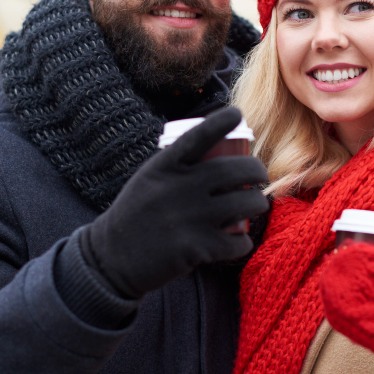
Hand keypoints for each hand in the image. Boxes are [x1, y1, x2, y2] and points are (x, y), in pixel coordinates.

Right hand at [82, 108, 269, 298]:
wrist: (112, 259)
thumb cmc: (136, 215)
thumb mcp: (149, 180)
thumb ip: (177, 165)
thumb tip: (215, 148)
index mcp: (164, 167)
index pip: (198, 136)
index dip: (221, 122)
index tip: (237, 114)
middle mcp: (179, 188)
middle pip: (235, 171)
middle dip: (257, 169)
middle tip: (261, 174)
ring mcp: (191, 217)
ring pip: (245, 203)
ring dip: (259, 203)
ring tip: (257, 204)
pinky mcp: (198, 247)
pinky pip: (237, 240)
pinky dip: (244, 242)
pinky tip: (240, 240)